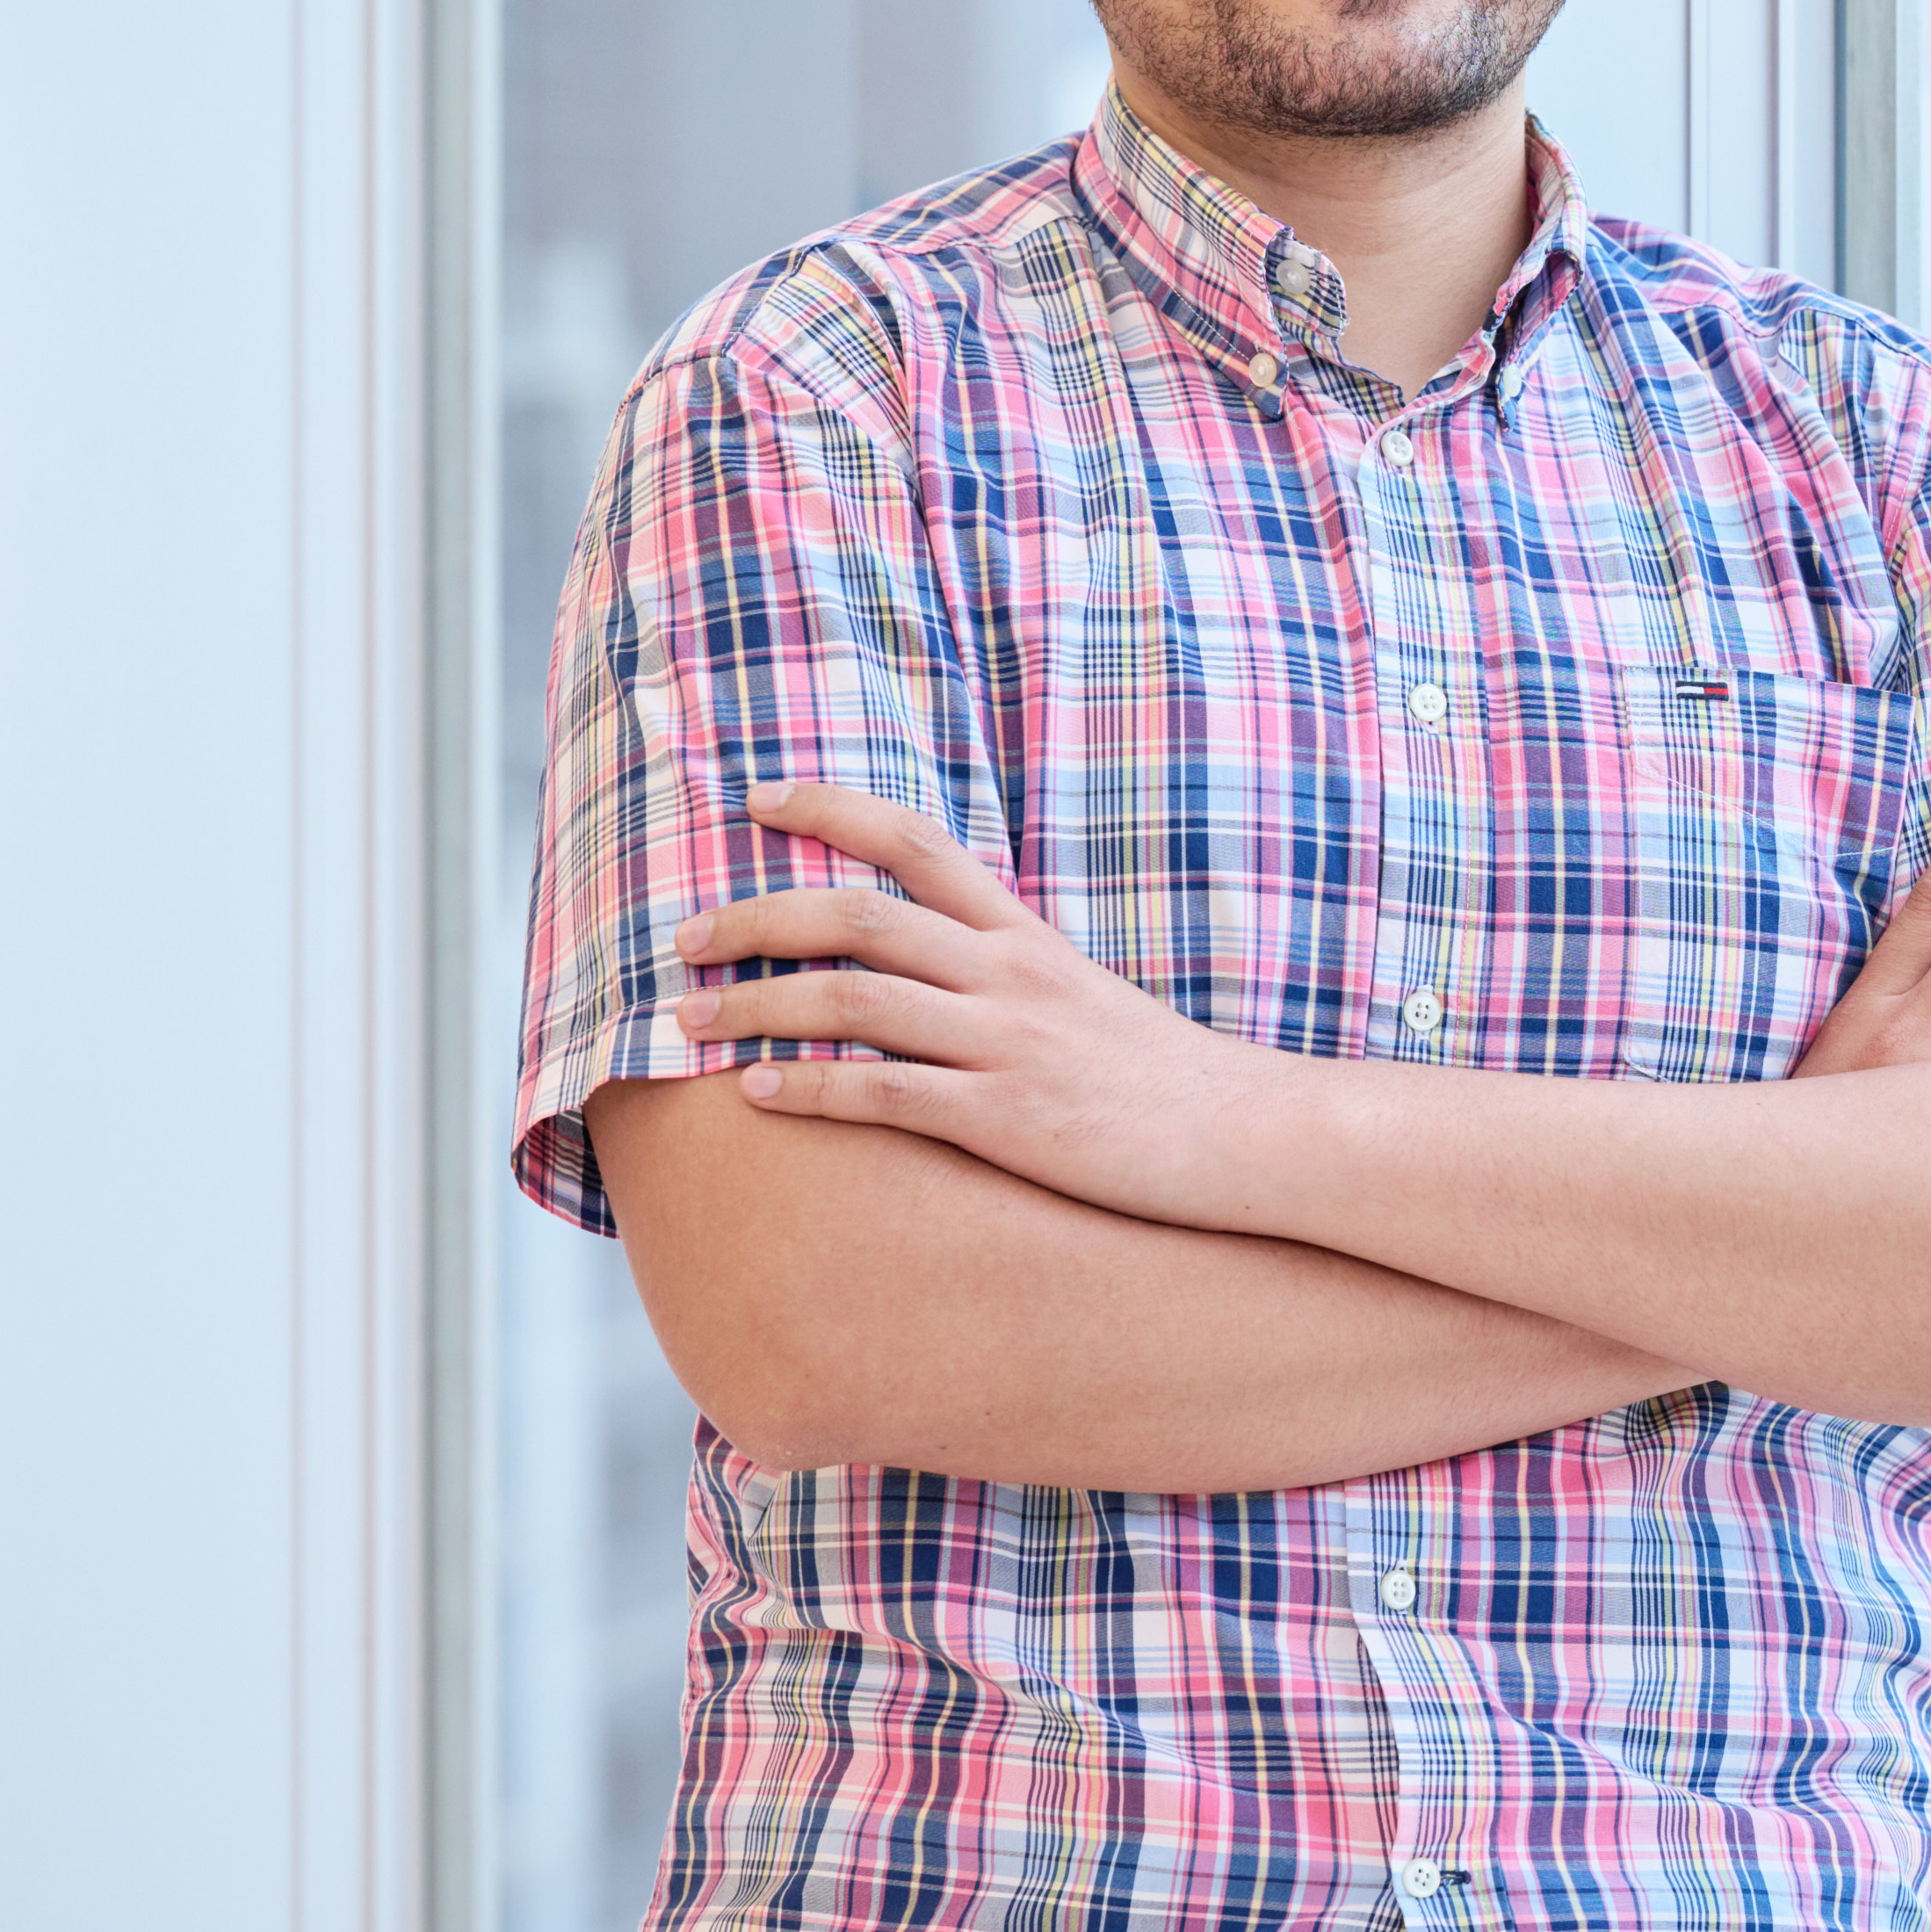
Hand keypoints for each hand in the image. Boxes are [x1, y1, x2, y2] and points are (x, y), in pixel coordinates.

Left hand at [665, 780, 1243, 1215]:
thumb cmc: (1158, 1076)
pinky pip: (887, 1093)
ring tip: (687, 1020)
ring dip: (757, 1005)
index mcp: (1023, 935)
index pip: (916, 842)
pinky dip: (811, 1091)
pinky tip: (756, 1097)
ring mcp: (1006, 1044)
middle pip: (858, 915)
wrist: (1246, 1134)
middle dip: (757, 918)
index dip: (829, 809)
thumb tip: (926, 966)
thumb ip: (1004, 972)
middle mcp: (1008, 974)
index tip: (755, 796)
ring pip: (854, 1000)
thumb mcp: (1080, 996)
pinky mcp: (1006, 1117)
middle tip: (684, 936)